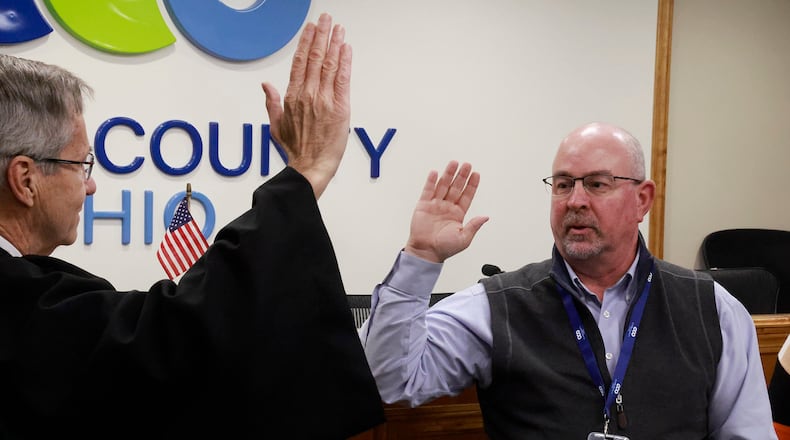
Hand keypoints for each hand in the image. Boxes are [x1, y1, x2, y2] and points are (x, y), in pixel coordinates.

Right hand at [261, 13, 351, 198]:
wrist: (310, 166)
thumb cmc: (296, 150)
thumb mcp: (276, 125)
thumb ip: (272, 102)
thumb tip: (266, 86)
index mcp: (292, 96)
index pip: (299, 62)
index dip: (305, 42)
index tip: (310, 28)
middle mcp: (308, 94)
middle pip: (314, 57)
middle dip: (321, 35)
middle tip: (326, 19)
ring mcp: (323, 99)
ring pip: (328, 64)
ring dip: (334, 43)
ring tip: (337, 28)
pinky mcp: (340, 107)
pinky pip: (342, 78)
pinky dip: (344, 61)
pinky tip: (346, 48)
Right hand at [405, 161, 488, 262]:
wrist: (426, 252)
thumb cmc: (445, 248)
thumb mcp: (464, 238)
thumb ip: (474, 226)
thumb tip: (486, 217)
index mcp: (458, 214)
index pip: (467, 196)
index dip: (471, 185)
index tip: (476, 174)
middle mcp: (447, 207)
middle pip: (456, 187)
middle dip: (462, 176)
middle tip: (467, 165)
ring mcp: (435, 205)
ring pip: (443, 186)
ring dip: (448, 174)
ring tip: (454, 163)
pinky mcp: (423, 205)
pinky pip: (428, 191)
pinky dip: (431, 181)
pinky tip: (436, 173)